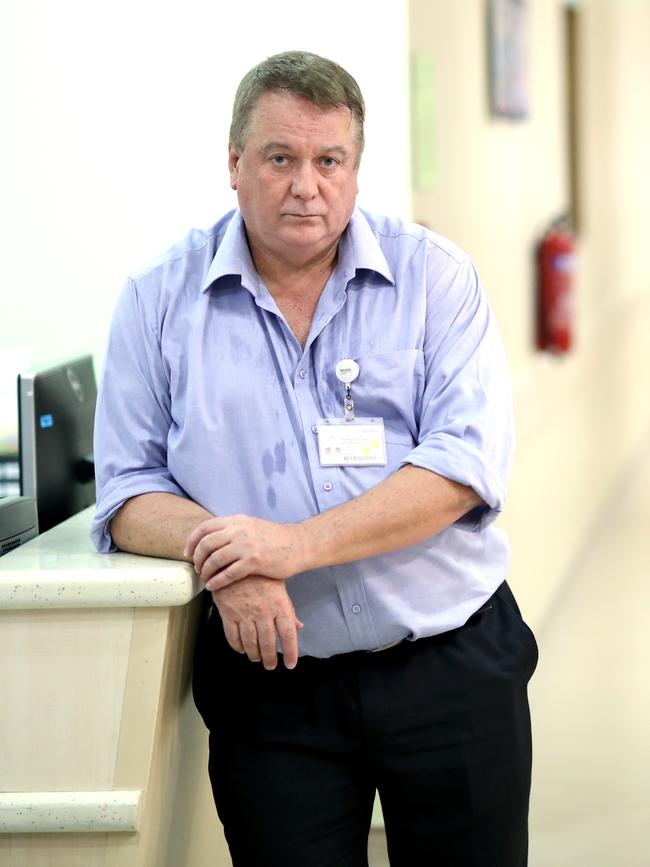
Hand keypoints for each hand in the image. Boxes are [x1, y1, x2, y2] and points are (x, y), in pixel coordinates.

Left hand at [184, 515, 307, 590]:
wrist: (299, 545)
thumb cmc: (275, 539)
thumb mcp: (251, 526)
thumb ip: (233, 529)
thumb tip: (212, 538)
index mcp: (236, 521)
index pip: (205, 528)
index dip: (192, 541)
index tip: (187, 553)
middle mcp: (239, 531)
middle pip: (206, 544)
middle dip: (197, 559)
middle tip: (198, 569)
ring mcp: (246, 546)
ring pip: (214, 560)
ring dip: (205, 572)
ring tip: (205, 579)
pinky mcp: (254, 562)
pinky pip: (227, 574)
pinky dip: (216, 581)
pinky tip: (213, 586)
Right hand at [211, 576, 302, 669]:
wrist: (237, 559)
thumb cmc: (261, 573)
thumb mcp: (280, 587)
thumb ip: (289, 609)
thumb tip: (299, 627)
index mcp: (279, 605)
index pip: (288, 635)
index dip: (290, 652)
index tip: (290, 664)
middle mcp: (263, 612)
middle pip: (268, 643)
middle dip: (270, 658)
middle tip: (270, 665)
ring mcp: (245, 614)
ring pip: (250, 643)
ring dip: (254, 654)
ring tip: (257, 658)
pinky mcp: (228, 613)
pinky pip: (232, 636)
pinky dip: (237, 646)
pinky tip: (241, 649)